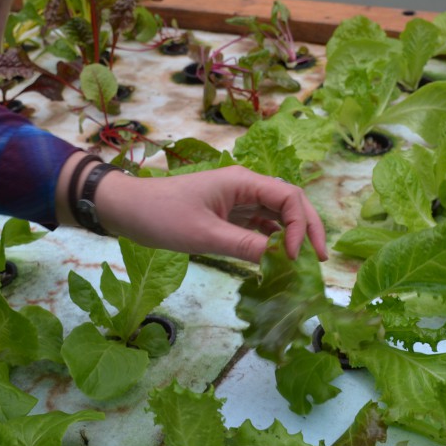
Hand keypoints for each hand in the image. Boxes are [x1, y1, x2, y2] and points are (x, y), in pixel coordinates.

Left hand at [94, 165, 327, 263]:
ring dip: (291, 236)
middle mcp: (245, 186)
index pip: (289, 197)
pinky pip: (259, 226)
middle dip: (307, 229)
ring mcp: (237, 200)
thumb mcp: (203, 235)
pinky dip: (271, 241)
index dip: (300, 226)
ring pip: (276, 215)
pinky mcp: (227, 214)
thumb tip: (281, 260)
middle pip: (290, 203)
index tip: (295, 256)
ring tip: (303, 264)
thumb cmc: (161, 215)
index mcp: (242, 181)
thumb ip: (244, 246)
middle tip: (319, 260)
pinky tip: (276, 260)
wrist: (126, 209)